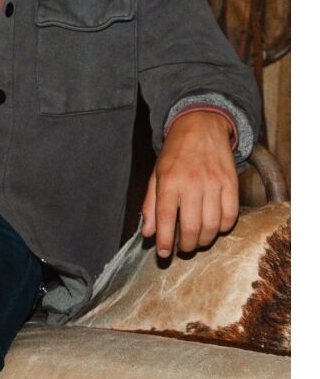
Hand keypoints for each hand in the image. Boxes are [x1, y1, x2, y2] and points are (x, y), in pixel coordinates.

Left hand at [141, 111, 238, 257]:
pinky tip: (215, 226)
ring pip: (213, 225)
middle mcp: (192, 182)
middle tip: (184, 248)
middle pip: (192, 227)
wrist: (200, 124)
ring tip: (198, 240)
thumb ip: (151, 204)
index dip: (165, 241)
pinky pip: (231, 215)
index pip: (166, 218)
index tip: (164, 254)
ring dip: (205, 240)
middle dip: (187, 246)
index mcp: (169, 180)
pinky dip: (223, 227)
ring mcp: (214, 182)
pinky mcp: (231, 182)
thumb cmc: (176, 152)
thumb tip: (148, 234)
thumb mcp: (156, 174)